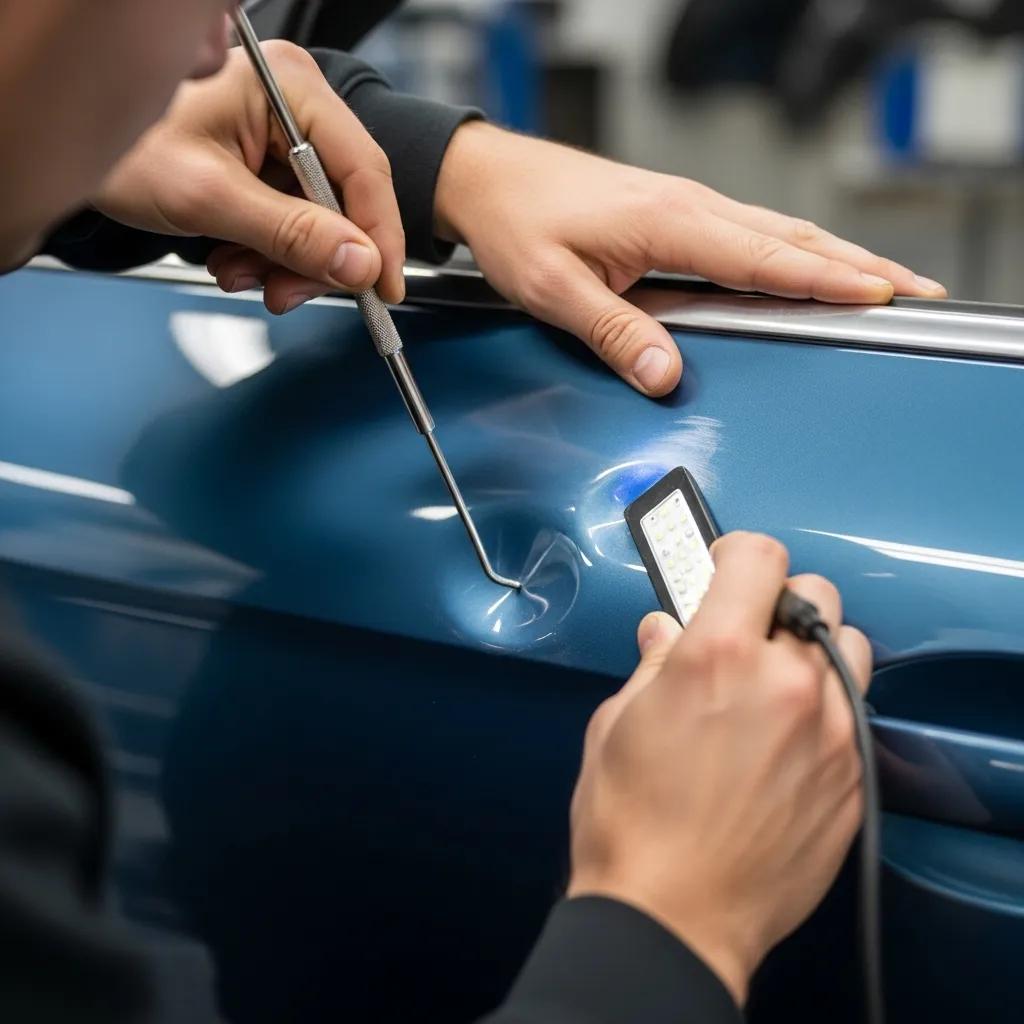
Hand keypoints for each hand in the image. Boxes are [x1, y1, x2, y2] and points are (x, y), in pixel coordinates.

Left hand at [95, 42, 405, 310]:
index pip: (364, 170)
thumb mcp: (211, 198)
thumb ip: (292, 234)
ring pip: (319, 220)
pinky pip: (292, 220)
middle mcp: (295, 105)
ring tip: (241, 274)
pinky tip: (235, 259)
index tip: (382, 290)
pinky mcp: (266, 162)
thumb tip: (360, 265)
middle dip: (316, 258)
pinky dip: (269, 253)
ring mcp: (281, 134)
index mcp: (290, 89)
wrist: (75, 149)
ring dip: (286, 262)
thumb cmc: (125, 150)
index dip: (379, 238)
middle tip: (287, 294)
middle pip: (344, 201)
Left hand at [435, 123, 946, 395]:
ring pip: (780, 233)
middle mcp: (689, 209)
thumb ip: (614, 332)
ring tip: (884, 284)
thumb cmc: (517, 226)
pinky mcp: (675, 218)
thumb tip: (666, 375)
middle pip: (794, 239)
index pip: (766, 257)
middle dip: (861, 266)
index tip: (880, 298)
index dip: (827, 280)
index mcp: (669, 223)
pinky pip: (753, 235)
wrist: (489, 180)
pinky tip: (808, 271)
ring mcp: (686, 209)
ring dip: (837, 258)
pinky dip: (795, 254)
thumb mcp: (554, 289)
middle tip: (918, 293)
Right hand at [567, 532, 871, 1004]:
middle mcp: (785, 683)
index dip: (736, 552)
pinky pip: (853, 715)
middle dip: (776, 601)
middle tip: (745, 632)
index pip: (757, 556)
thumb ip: (651, 664)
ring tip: (778, 681)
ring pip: (849, 649)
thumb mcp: (615, 724)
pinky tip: (788, 742)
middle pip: (813, 594)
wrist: (673, 918)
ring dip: (814, 649)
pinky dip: (826, 710)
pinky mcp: (852, 779)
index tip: (725, 567)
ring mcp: (830, 732)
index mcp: (716, 656)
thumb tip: (664, 632)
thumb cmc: (631, 823)